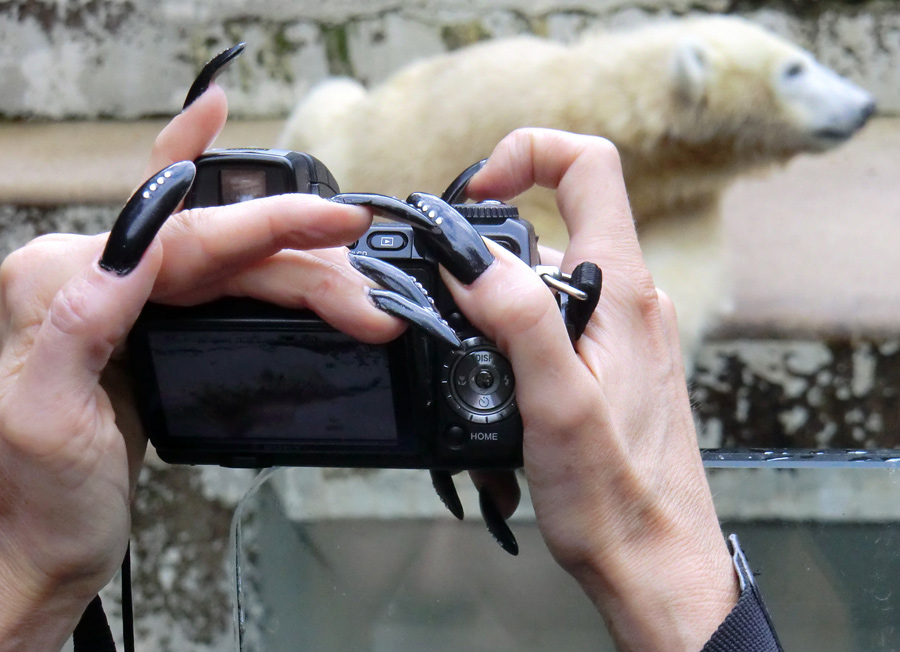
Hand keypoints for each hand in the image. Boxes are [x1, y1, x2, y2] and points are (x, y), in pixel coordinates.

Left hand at [0, 83, 400, 649]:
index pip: (185, 236)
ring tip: (362, 303)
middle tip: (371, 299)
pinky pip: (219, 275)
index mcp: (62, 280)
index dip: (271, 223)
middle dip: (307, 260)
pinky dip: (266, 253)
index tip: (336, 218)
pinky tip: (294, 233)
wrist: (40, 548)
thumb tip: (135, 246)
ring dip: (306, 273)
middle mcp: (96, 275)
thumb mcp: (44, 420)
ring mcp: (131, 298)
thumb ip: (78, 322)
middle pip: (224, 247)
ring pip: (236, 266)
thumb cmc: (40, 500)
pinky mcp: (157, 326)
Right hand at [445, 129, 738, 651]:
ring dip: (498, 299)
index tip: (478, 194)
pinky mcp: (610, 363)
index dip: (528, 155)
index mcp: (622, 290)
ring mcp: (622, 331)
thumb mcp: (556, 403)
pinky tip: (494, 383)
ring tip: (468, 357)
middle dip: (491, 244)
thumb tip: (468, 253)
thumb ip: (517, 316)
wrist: (655, 561)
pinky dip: (514, 332)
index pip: (589, 167)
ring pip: (548, 276)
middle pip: (556, 221)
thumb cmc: (618, 498)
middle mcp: (629, 299)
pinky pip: (557, 319)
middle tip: (448, 289)